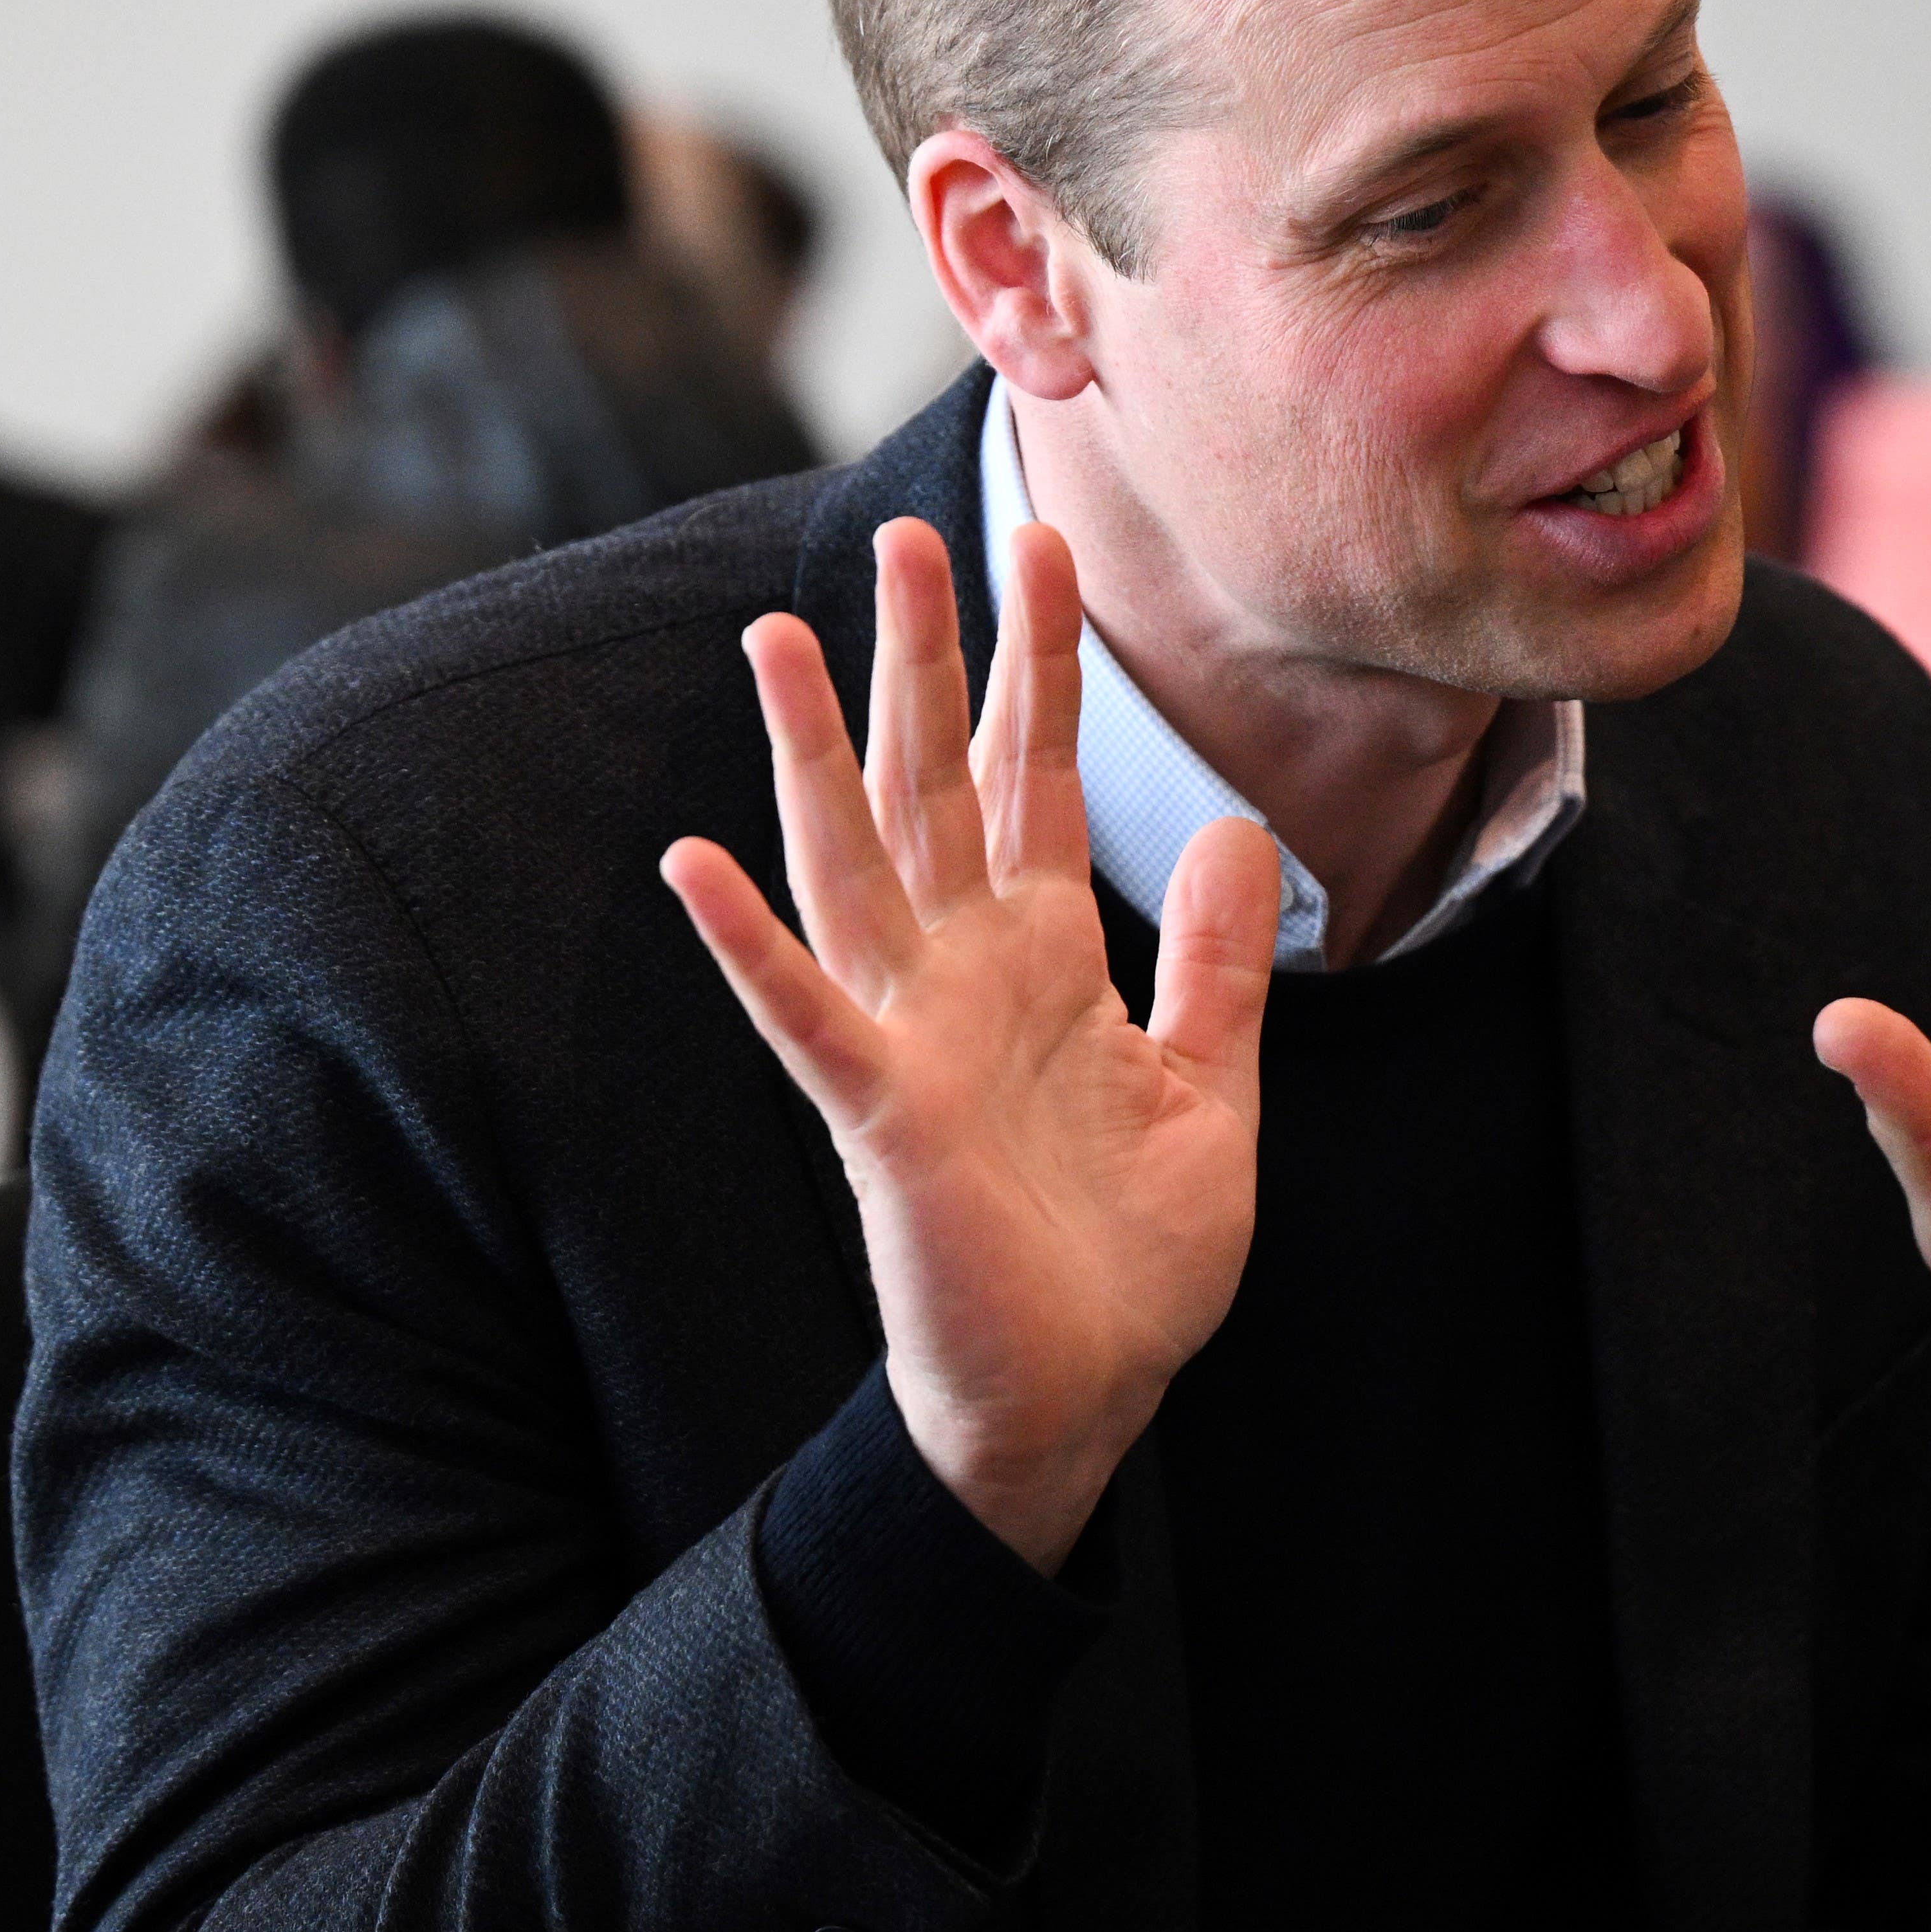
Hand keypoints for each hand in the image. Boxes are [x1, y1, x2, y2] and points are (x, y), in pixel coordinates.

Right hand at [662, 518, 1281, 1572]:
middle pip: (935, 783)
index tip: (1046, 545)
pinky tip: (696, 863)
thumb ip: (1211, 964)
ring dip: (811, 754)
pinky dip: (750, 942)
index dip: (1040, 665)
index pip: (1035, 777)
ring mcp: (911, 1034)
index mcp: (1043, 958)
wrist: (1085, 1399)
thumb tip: (1235, 830)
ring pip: (851, 862)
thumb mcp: (1209, 1091)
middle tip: (905, 532)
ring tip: (769, 636)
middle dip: (921, 660)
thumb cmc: (1129, 1261)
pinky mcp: (879, 1114)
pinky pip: (806, 1012)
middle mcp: (965, 972)